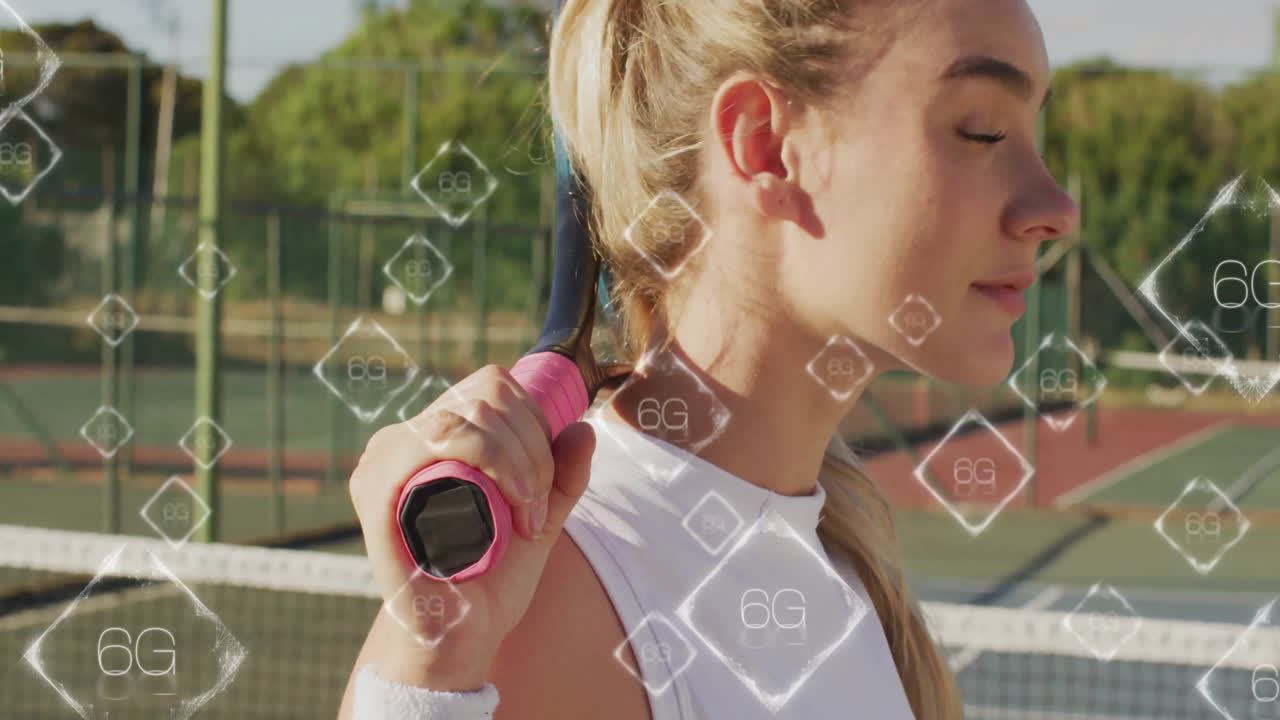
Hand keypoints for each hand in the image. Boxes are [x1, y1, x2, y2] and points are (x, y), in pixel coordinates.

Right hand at [348, 364, 595, 681]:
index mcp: (432, 437)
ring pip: (467, 415)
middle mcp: (401, 440)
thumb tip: (582, 427)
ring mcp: (384, 462)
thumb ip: (561, 477)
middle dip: (533, 448)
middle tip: (537, 508)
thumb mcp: (539, 520)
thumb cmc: (489, 583)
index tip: (544, 485)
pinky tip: (510, 511)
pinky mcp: (377, 489)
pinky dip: (493, 464)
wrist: (458, 641)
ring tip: (526, 516)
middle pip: (487, 394)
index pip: (492, 386)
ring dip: (519, 462)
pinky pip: (438, 440)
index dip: (535, 422)